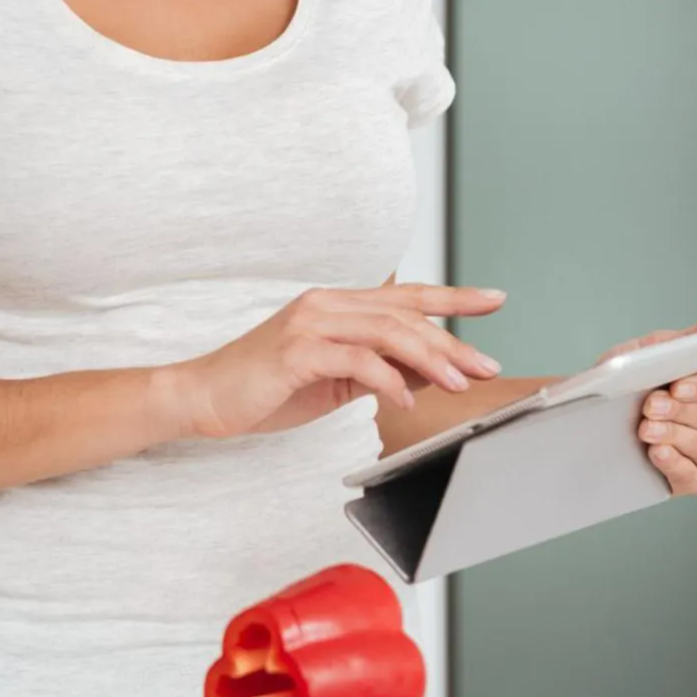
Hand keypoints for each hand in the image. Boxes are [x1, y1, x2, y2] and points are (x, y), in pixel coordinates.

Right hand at [163, 284, 507, 438]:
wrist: (202, 396)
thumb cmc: (264, 388)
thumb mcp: (332, 380)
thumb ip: (376, 369)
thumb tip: (427, 373)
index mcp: (335, 306)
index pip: (405, 296)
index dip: (453, 297)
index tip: (494, 300)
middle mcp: (325, 304)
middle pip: (404, 314)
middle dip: (453, 339)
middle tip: (486, 364)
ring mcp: (310, 324)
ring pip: (387, 332)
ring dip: (429, 359)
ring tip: (457, 383)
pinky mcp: (297, 351)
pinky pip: (356, 360)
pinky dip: (387, 379)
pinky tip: (405, 399)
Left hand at [601, 309, 696, 495]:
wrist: (591, 411)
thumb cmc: (633, 377)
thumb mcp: (653, 351)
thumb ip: (694, 337)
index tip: (678, 384)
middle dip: (685, 412)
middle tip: (652, 405)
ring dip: (676, 436)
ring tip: (645, 428)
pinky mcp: (689, 479)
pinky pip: (694, 478)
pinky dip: (676, 465)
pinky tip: (656, 453)